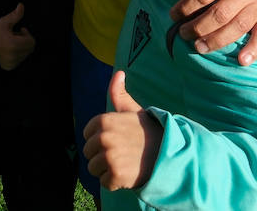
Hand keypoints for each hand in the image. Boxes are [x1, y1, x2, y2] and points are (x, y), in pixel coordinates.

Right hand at [0, 3, 35, 70]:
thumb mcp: (4, 22)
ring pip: (26, 54)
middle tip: (16, 36)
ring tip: (12, 43)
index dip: (26, 34)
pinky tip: (11, 50)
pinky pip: (20, 60)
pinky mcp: (10, 66)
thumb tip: (21, 5)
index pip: (31, 42)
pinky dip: (18, 54)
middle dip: (25, 41)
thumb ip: (15, 15)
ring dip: (22, 47)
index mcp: (12, 44)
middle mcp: (12, 55)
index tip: (20, 31)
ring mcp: (11, 62)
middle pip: (30, 48)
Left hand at [82, 71, 161, 190]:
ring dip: (107, 170)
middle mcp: (104, 137)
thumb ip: (119, 94)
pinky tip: (128, 174)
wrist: (169, 153)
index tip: (116, 140)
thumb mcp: (133, 110)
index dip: (100, 139)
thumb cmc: (148, 132)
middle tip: (122, 154)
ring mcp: (109, 156)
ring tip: (124, 163)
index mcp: (104, 121)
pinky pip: (104, 183)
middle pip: (88, 153)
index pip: (86, 135)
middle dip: (102, 156)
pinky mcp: (115, 175)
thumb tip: (118, 73)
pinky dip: (115, 183)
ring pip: (94, 169)